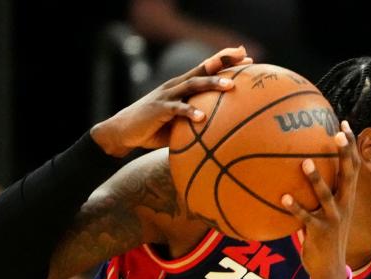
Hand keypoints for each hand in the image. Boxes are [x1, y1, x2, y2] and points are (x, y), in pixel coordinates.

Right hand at [90, 46, 251, 156]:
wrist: (124, 131)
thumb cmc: (156, 128)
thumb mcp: (181, 122)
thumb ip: (200, 120)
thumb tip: (226, 131)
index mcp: (182, 86)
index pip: (206, 69)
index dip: (224, 60)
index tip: (246, 56)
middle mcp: (176, 86)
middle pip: (202, 70)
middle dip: (224, 63)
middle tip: (245, 60)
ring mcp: (166, 96)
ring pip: (192, 85)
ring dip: (212, 83)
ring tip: (231, 85)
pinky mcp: (158, 109)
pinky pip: (176, 109)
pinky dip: (189, 112)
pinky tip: (202, 117)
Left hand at [281, 121, 361, 278]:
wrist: (330, 268)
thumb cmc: (325, 235)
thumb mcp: (327, 211)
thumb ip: (319, 191)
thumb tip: (301, 168)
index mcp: (347, 197)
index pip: (353, 167)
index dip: (350, 146)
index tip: (344, 124)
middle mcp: (344, 205)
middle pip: (348, 175)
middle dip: (345, 154)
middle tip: (337, 133)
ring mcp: (333, 219)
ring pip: (326, 195)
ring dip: (316, 179)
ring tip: (306, 162)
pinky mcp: (320, 233)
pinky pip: (306, 218)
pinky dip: (295, 208)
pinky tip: (283, 198)